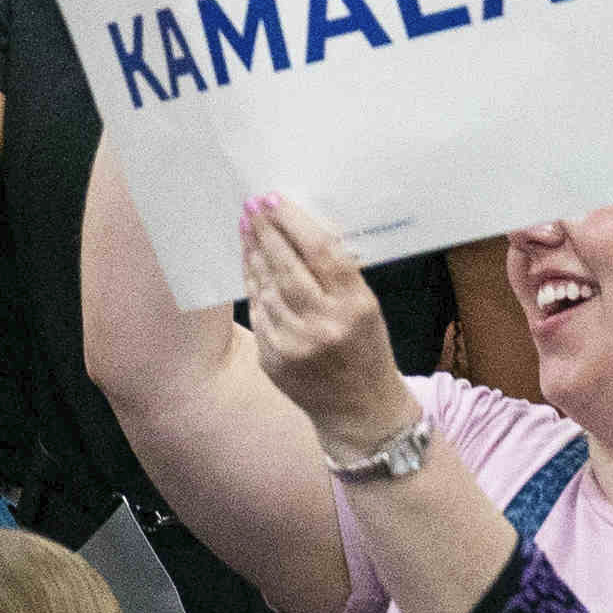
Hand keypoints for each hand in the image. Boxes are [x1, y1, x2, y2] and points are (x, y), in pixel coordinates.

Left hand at [232, 191, 425, 454]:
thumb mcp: (366, 308)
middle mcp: (325, 326)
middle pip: (287, 267)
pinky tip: (249, 265)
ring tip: (246, 229)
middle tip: (251, 206)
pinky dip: (253, 286)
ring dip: (253, 255)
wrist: (362, 412)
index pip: (321, 253)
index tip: (273, 200)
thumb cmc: (366, 350)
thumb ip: (337, 274)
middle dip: (265, 232)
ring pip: (266, 288)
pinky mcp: (273, 361)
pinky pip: (258, 313)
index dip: (293, 222)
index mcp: (355, 307)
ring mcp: (295, 346)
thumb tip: (300, 228)